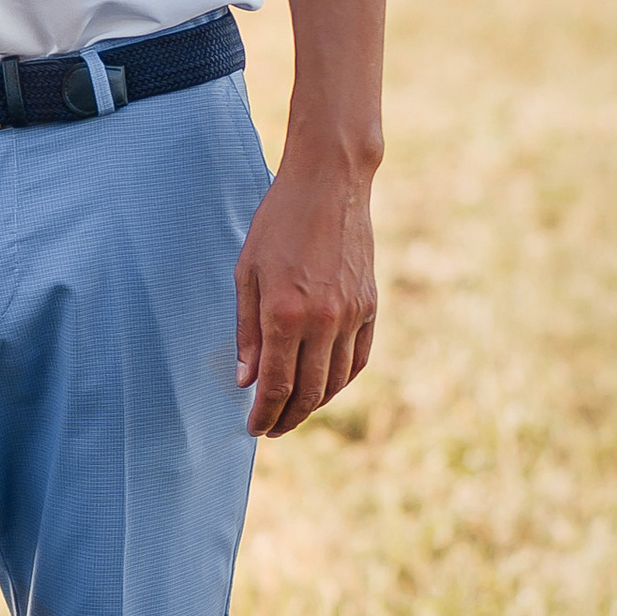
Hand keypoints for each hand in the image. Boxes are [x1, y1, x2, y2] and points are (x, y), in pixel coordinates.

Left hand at [235, 149, 378, 436]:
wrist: (329, 186)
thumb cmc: (277, 224)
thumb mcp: (247, 273)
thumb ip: (246, 330)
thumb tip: (246, 380)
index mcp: (284, 313)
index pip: (276, 384)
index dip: (264, 413)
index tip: (253, 427)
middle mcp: (322, 320)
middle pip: (308, 391)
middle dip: (287, 418)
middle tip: (271, 429)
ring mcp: (351, 315)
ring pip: (336, 381)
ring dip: (315, 404)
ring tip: (294, 411)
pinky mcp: (370, 306)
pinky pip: (358, 358)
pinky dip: (341, 380)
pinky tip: (325, 386)